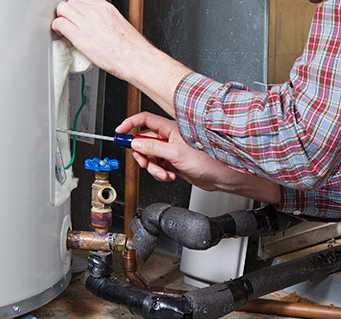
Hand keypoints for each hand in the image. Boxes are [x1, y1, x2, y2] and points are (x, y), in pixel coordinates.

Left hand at [51, 0, 149, 79]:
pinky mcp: (80, 37)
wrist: (135, 59)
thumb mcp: (118, 24)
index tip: (76, 17)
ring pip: (63, 9)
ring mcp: (87, 23)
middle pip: (71, 3)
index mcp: (105, 7)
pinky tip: (60, 33)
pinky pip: (60, 24)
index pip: (82, 1)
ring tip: (63, 28)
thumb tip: (96, 25)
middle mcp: (95, 12)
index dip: (76, 10)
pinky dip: (57, 27)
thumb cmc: (130, 48)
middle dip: (67, 12)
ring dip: (61, 18)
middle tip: (68, 22)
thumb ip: (104, 20)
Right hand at [117, 113, 280, 204]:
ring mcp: (171, 150)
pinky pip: (158, 166)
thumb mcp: (174, 153)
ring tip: (165, 172)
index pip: (144, 120)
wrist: (221, 176)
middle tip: (147, 164)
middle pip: (144, 142)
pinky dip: (161, 173)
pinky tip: (171, 175)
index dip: (130, 125)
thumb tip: (136, 142)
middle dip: (143, 155)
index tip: (119, 133)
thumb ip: (152, 147)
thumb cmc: (208, 160)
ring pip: (151, 157)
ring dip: (154, 168)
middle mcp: (170, 137)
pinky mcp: (174, 162)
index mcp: (170, 128)